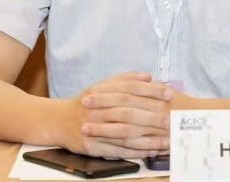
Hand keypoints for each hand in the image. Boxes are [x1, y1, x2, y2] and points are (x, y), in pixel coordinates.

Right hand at [58, 73, 173, 158]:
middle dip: (151, 117)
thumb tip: (148, 76)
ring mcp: (94, 130)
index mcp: (101, 92)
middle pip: (128, 113)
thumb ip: (125, 79)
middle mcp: (97, 110)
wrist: (58, 121)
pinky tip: (150, 152)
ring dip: (147, 139)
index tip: (169, 94)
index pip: (130, 89)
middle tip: (171, 120)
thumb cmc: (86, 102)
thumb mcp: (101, 86)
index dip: (150, 91)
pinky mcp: (92, 147)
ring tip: (166, 140)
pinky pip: (116, 151)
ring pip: (124, 135)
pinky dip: (134, 152)